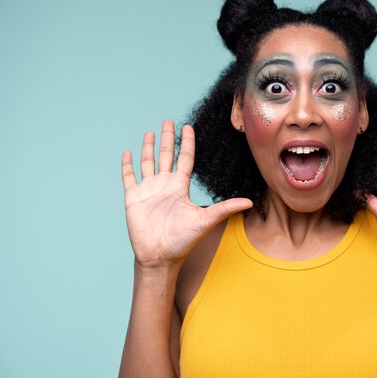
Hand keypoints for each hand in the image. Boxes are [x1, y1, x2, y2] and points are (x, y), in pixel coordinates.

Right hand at [121, 120, 251, 267]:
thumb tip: (250, 202)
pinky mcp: (133, 197)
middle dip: (168, 138)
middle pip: (166, 155)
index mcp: (180, 187)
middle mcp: (165, 185)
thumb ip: (225, 208)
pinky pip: (129, 177)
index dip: (186, 143)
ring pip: (148, 162)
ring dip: (149, 148)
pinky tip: (127, 153)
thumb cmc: (183, 241)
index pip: (184, 159)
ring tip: (150, 133)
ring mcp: (148, 190)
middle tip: (168, 121)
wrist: (160, 256)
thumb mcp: (205, 220)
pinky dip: (127, 165)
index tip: (188, 127)